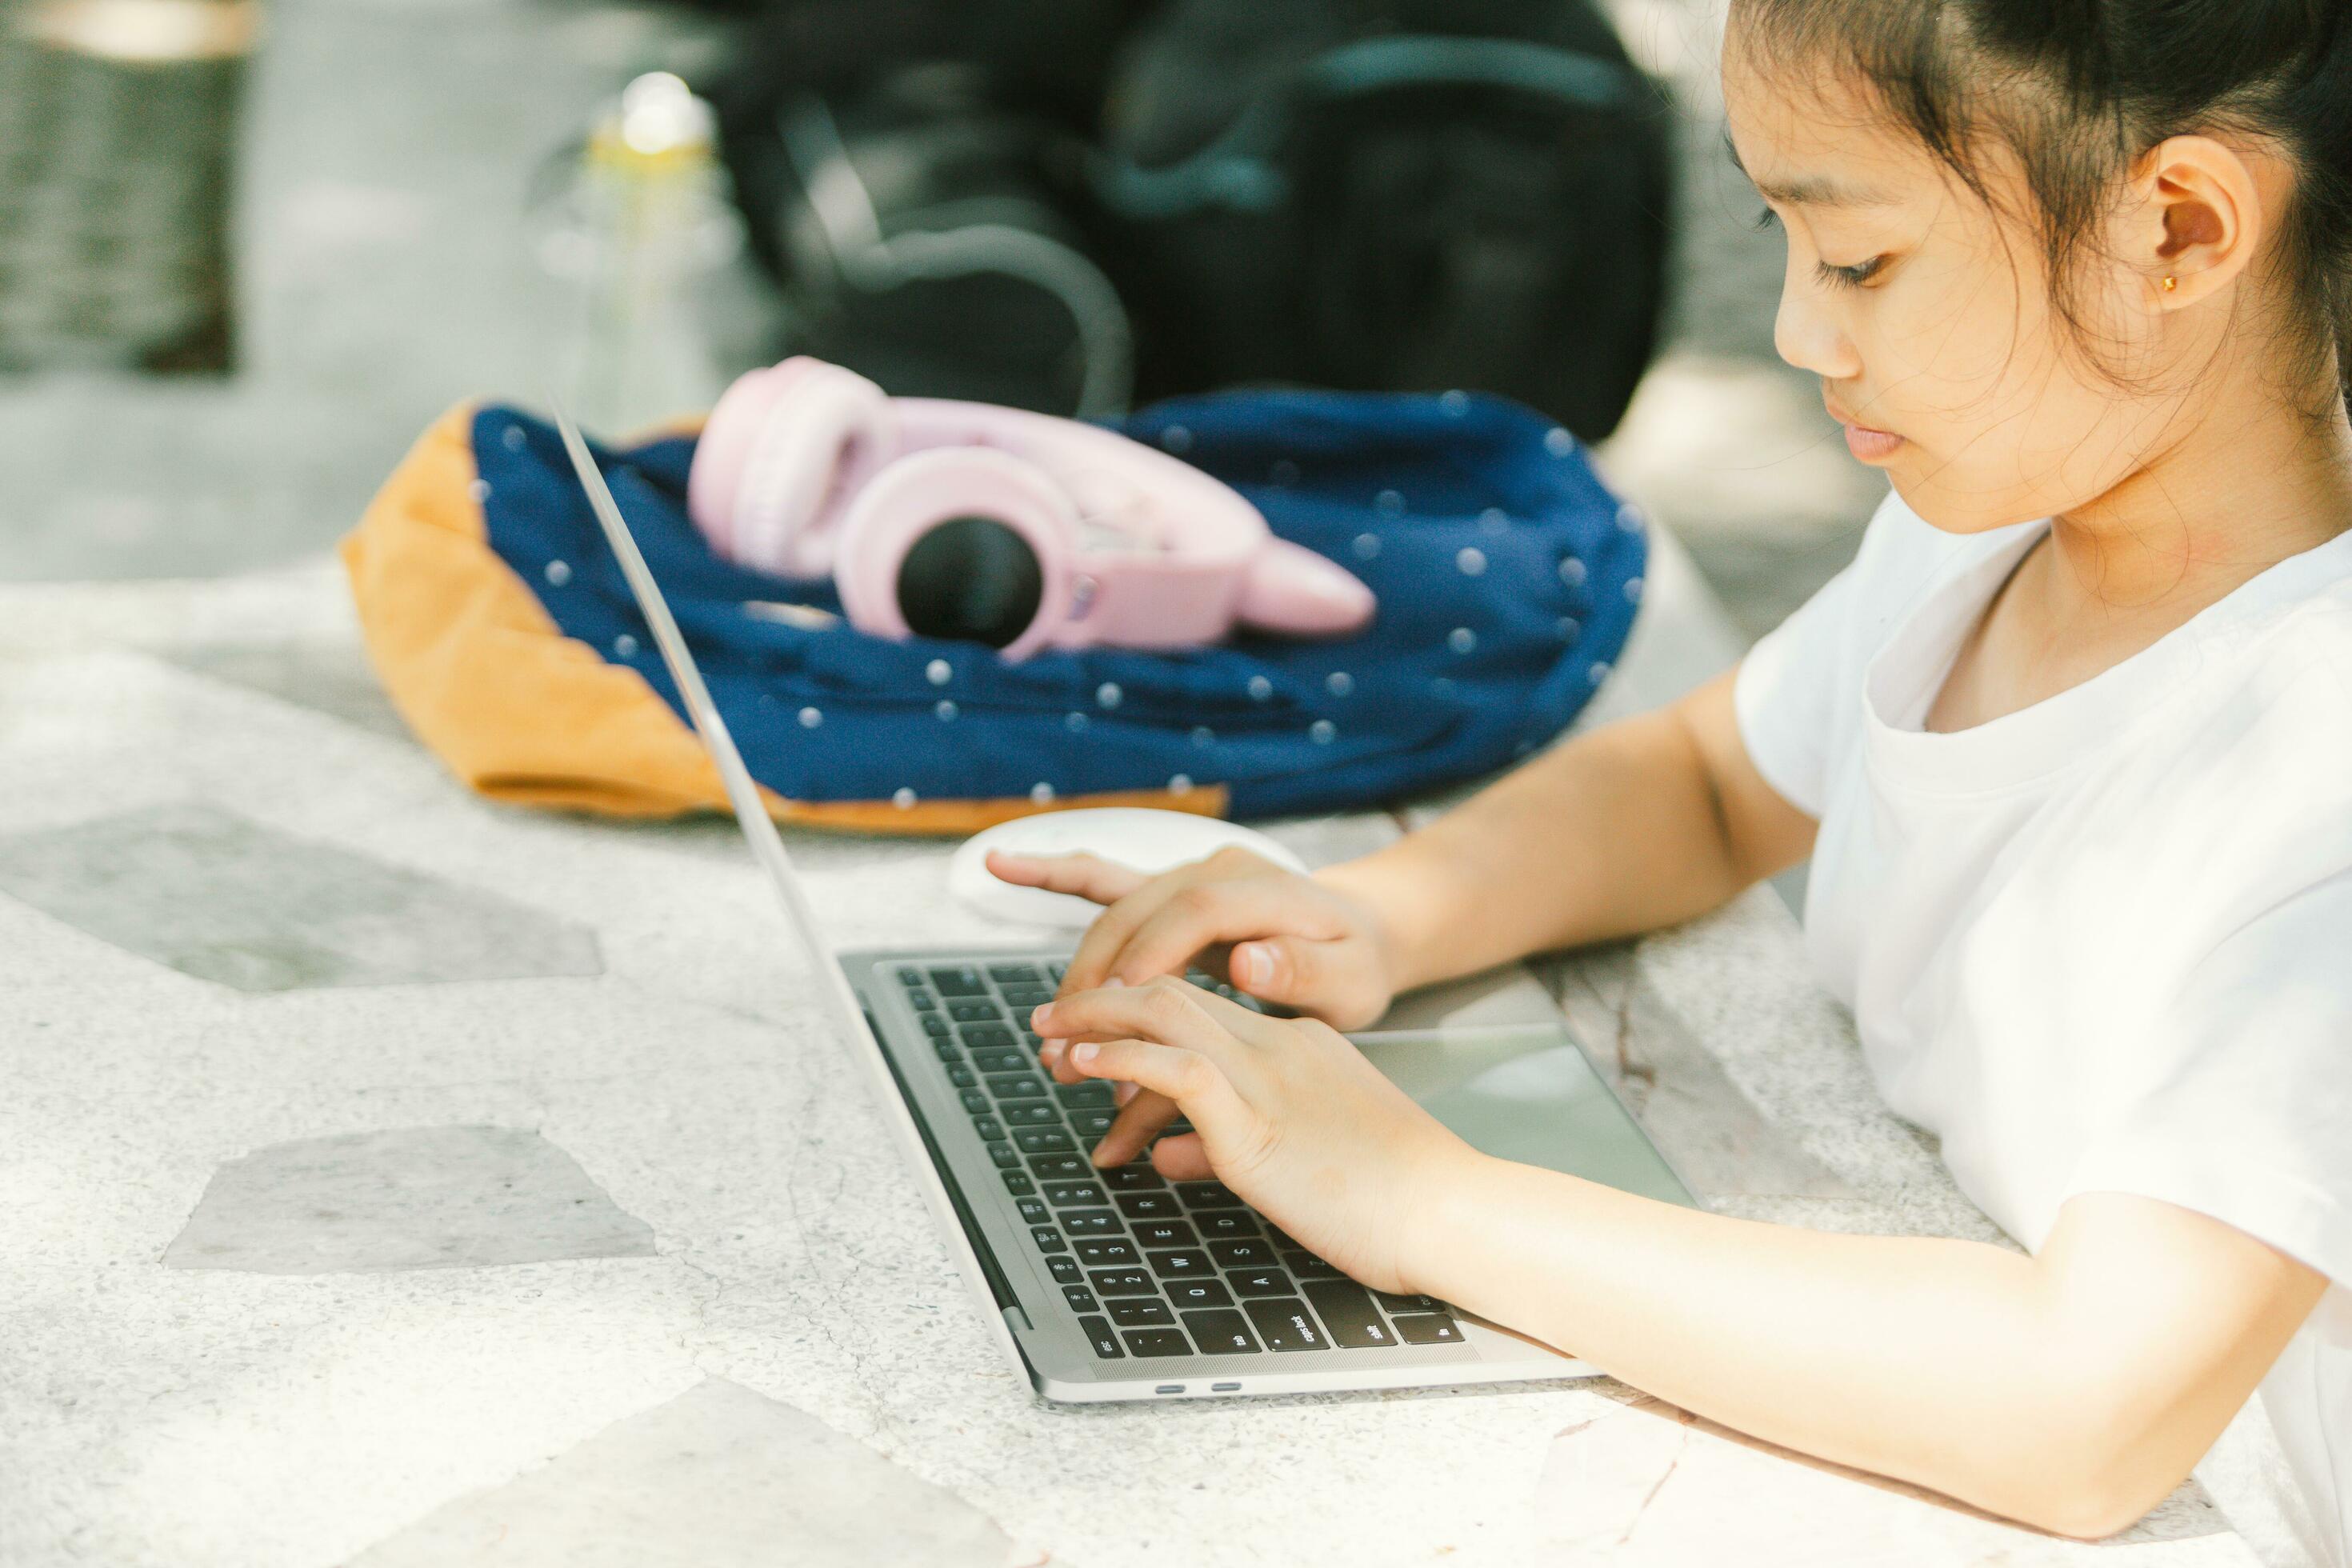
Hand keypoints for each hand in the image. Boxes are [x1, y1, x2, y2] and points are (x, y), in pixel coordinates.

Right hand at [984, 845, 1401, 1026]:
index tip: (1122, 1010)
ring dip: (1078, 972)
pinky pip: (1103, 881)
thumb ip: (1304, 972)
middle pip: (1140, 913)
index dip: (1153, 958)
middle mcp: (1215, 869)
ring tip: (1051, 1035)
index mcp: (1261, 886)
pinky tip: (1001, 867)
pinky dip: (1053, 876)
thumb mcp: (1350, 980)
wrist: (1360, 934)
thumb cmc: (1354, 965)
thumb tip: (1250, 961)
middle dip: (1098, 979)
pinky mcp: (1167, 893)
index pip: (1194, 912)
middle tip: (1069, 1046)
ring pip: (1114, 912)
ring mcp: (1185, 874)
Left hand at [1028, 976, 1477, 1294]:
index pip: (1204, 1015)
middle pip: (1175, 993)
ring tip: (1049, 1036)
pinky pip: (1176, 1069)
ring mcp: (1269, 1079)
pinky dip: (1122, 1058)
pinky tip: (1085, 1063)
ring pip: (1166, 1012)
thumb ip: (1228, 1148)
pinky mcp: (1258, 1124)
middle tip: (1049, 1019)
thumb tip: (1162, 1156)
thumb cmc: (1391, 1201)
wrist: (1450, 1214)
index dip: (1138, 1019)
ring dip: (1095, 1019)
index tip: (1093, 1035)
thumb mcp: (1302, 1162)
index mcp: (1301, 1047)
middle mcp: (1281, 1046)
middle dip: (1102, 1001)